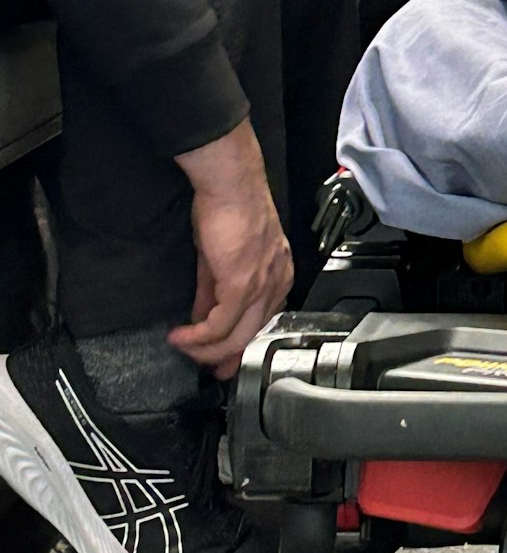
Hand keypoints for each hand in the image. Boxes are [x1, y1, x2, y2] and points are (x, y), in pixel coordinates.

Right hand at [168, 119, 292, 378]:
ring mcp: (261, 285)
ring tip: (182, 347)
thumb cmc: (228, 209)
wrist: (230, 183)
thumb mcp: (223, 258)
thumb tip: (202, 317)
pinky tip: (182, 336)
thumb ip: (214, 291)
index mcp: (278, 275)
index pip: (262, 322)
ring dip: (205, 349)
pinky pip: (220, 325)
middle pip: (251, 336)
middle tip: (204, 369)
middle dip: (224, 358)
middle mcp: (277, 282)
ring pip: (236, 337)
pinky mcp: (241, 284)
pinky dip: (198, 337)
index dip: (239, 345)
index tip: (221, 360)